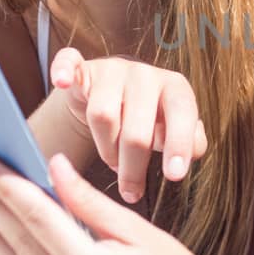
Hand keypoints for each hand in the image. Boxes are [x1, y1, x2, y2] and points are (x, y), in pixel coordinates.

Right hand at [49, 48, 207, 203]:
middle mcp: (144, 74)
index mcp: (174, 87)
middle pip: (136, 128)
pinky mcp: (81, 70)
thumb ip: (190, 143)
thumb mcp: (173, 132)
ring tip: (112, 162)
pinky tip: (62, 82)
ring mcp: (111, 70)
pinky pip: (69, 63)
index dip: (178, 144)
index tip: (174, 175)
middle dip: (133, 166)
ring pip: (102, 115)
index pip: (181, 113)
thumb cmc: (150, 118)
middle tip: (131, 191)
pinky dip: (62, 71)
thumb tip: (191, 151)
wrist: (115, 95)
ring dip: (106, 148)